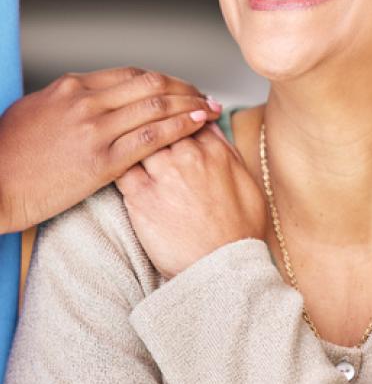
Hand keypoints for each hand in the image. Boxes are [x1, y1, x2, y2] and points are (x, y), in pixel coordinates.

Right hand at [0, 67, 221, 231]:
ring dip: (189, 104)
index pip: (130, 74)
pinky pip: (152, 137)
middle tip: (202, 94)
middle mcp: (87, 101)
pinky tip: (197, 124)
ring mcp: (96, 130)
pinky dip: (180, 127)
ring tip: (209, 107)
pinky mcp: (102, 161)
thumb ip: (67, 100)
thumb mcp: (34, 110)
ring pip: (156, 105)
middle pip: (150, 84)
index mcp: (72, 86)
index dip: (161, 79)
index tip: (177, 86)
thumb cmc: (7, 152)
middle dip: (183, 87)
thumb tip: (89, 96)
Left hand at [117, 124, 266, 277]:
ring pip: (138, 138)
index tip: (168, 116)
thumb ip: (226, 150)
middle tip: (141, 124)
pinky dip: (116, 160)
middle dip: (151, 120)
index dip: (174, 113)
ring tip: (123, 142)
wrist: (222, 270)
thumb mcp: (246, 183)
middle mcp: (188, 157)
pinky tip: (113, 162)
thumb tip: (211, 125)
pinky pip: (121, 166)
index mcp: (214, 151)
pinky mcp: (140, 197)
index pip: (186, 114)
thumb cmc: (237, 232)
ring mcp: (163, 175)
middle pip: (160, 120)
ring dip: (131, 137)